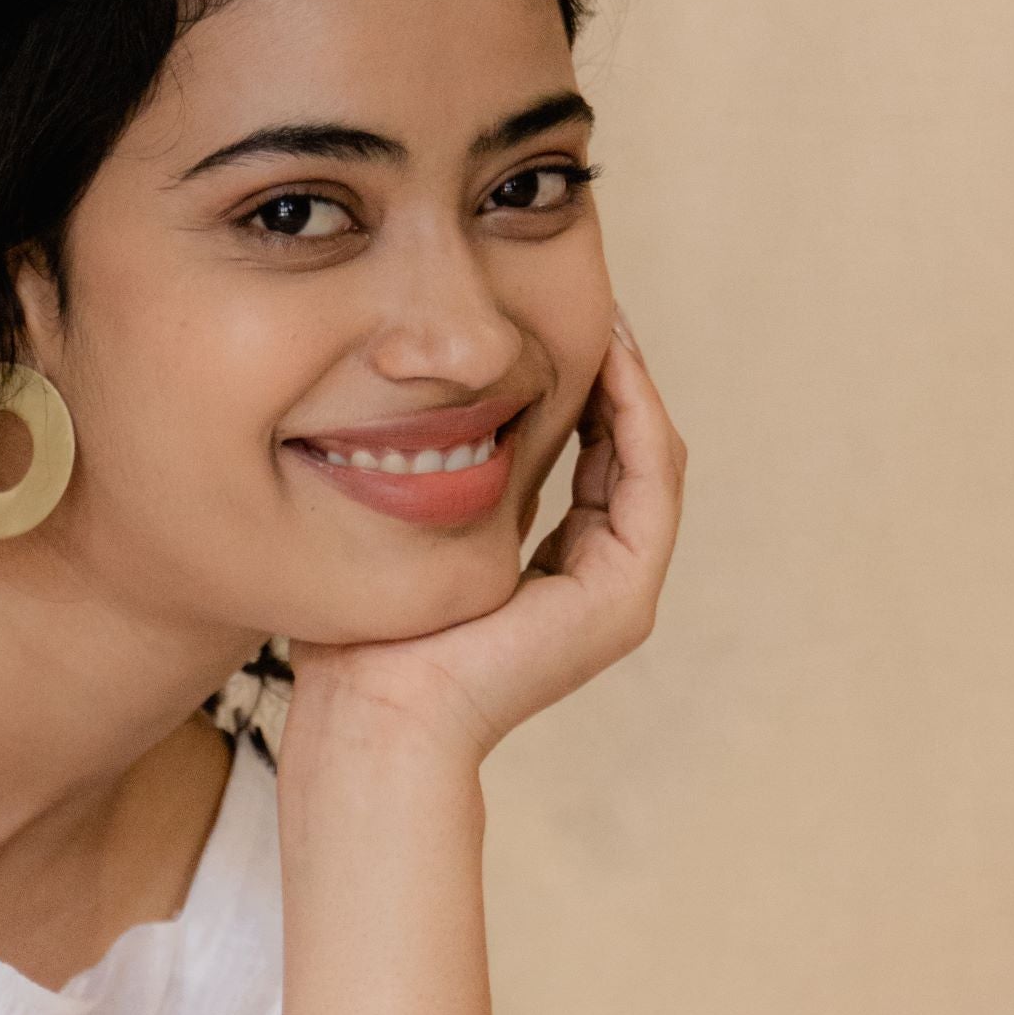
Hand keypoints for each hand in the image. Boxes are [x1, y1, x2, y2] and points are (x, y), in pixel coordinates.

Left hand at [290, 312, 685, 767]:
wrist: (372, 715)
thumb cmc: (362, 639)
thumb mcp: (404, 533)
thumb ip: (436, 481)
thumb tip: (414, 405)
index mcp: (550, 575)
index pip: (588, 458)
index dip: (580, 386)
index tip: (548, 322)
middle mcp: (594, 583)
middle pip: (625, 450)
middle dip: (614, 374)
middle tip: (592, 299)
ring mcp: (618, 593)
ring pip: (648, 456)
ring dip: (632, 382)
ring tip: (605, 315)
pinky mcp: (624, 596)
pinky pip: (651, 479)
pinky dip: (637, 414)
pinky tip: (609, 359)